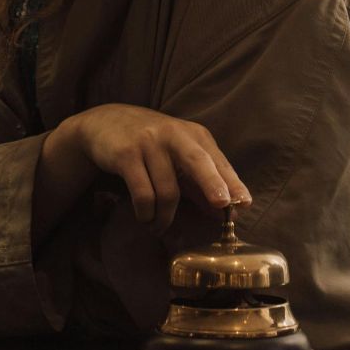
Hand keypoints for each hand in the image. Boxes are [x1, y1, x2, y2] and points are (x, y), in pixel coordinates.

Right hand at [48, 103, 249, 232]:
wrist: (105, 122)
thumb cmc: (151, 143)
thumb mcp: (178, 156)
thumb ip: (200, 183)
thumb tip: (225, 212)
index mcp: (194, 135)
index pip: (217, 161)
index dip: (232, 183)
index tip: (244, 203)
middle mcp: (174, 135)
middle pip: (198, 162)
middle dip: (212, 185)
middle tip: (222, 206)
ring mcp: (149, 143)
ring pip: (168, 190)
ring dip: (165, 218)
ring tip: (159, 227)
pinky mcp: (127, 154)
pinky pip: (143, 193)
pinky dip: (146, 213)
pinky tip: (146, 218)